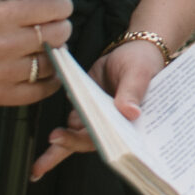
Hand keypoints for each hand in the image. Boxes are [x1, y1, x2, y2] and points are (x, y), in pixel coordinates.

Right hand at [0, 0, 72, 107]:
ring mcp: (4, 72)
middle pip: (59, 34)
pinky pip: (41, 91)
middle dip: (62, 28)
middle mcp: (6, 43)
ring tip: (47, 48)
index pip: (54, 8)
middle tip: (55, 27)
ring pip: (53, 62)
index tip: (61, 7)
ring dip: (56, 54)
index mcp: (3, 15)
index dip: (63, 6)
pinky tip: (47, 72)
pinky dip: (50, 81)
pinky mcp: (1, 94)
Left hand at [32, 38, 165, 180]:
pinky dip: (61, 130)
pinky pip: (73, 120)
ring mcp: (98, 118)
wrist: (134, 50)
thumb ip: (133, 91)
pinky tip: (53, 134)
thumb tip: (130, 112)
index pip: (117, 140)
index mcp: (132, 122)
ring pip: (78, 136)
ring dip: (63, 141)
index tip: (88, 140)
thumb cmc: (143, 63)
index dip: (102, 144)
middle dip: (71, 143)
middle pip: (92, 141)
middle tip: (55, 137)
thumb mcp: (140, 73)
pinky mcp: (86, 108)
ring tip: (51, 143)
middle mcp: (114, 125)